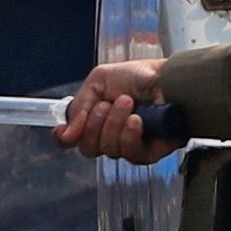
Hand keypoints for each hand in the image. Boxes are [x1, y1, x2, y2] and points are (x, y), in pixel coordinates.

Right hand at [57, 58, 178, 161]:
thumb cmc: (138, 76)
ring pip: (108, 149)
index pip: (72, 139)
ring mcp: (127, 146)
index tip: (64, 132)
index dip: (64, 138)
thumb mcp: (98, 81)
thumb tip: (66, 135)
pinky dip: (130, 134)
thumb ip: (78, 107)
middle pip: (88, 148)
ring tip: (128, 103)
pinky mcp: (147, 153)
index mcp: (95, 119)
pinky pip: (129, 154)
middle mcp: (109, 135)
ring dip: (115, 123)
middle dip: (94, 124)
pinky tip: (137, 120)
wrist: (167, 78)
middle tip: (107, 104)